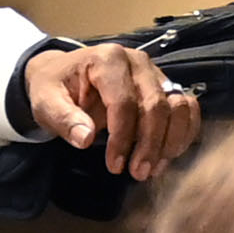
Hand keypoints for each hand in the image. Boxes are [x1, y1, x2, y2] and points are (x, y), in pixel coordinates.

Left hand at [19, 42, 202, 179]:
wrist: (64, 74)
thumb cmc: (55, 87)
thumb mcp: (46, 102)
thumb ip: (64, 119)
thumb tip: (85, 138)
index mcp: (107, 59)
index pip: (124, 102)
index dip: (122, 137)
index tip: (114, 166)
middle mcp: (137, 61)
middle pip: (156, 105)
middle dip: (149, 144)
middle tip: (138, 173)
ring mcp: (155, 72)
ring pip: (178, 106)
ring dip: (170, 141)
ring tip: (154, 167)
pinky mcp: (165, 85)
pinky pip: (187, 107)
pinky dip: (183, 133)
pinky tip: (168, 155)